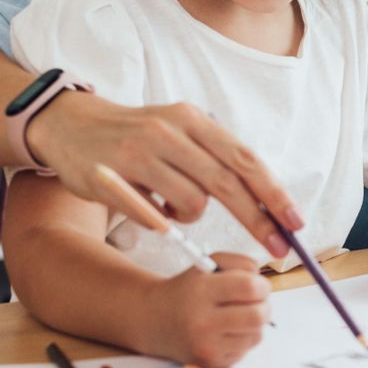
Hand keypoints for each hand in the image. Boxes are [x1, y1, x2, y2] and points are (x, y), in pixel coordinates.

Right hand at [27, 91, 298, 257]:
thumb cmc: (136, 135)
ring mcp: (137, 154)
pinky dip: (160, 221)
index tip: (295, 222)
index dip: (273, 192)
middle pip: (227, 183)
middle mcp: (168, 132)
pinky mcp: (111, 178)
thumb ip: (214, 156)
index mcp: (191, 120)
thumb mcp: (178, 130)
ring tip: (173, 206)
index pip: (244, 158)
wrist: (71, 124)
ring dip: (192, 216)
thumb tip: (265, 195)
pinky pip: (152, 217)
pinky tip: (149, 208)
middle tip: (278, 248)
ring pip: (192, 203)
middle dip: (258, 219)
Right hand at [150, 253, 270, 367]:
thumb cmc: (187, 289)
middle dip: (264, 307)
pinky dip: (242, 339)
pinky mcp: (211, 363)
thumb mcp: (207, 264)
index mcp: (201, 291)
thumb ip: (240, 263)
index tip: (259, 286)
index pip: (249, 287)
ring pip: (256, 335)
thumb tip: (262, 279)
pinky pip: (245, 350)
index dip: (262, 286)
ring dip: (254, 325)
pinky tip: (225, 332)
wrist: (154, 320)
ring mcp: (206, 346)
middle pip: (258, 316)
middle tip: (256, 302)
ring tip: (237, 316)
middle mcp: (202, 322)